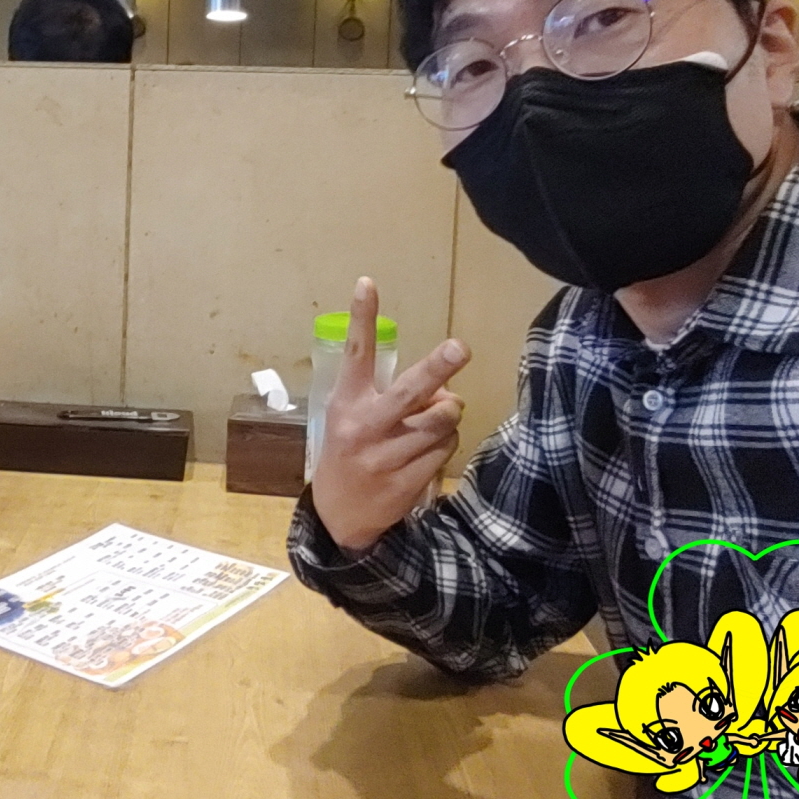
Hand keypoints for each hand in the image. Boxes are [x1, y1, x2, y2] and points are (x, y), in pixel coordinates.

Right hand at [310, 277, 469, 553]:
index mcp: (347, 401)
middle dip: (438, 368)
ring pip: (439, 421)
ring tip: (437, 417)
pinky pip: (444, 450)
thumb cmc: (350, 450)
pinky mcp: (405, 481)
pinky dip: (446, 442)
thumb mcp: (355, 415)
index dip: (362, 318)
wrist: (338, 514)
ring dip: (448, 415)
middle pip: (409, 391)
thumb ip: (394, 396)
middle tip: (460, 347)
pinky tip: (431, 448)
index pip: (356, 352)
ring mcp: (385, 455)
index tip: (367, 283)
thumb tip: (446, 388)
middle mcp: (365, 425)